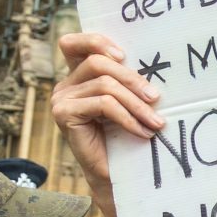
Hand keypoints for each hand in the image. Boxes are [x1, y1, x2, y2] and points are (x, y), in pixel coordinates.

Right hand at [51, 32, 163, 185]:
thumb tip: (152, 62)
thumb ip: (127, 79)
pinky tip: (143, 132)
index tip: (125, 55)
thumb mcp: (129, 101)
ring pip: (105, 85)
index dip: (97, 41)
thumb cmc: (127, 135)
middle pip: (98, 62)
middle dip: (133, 79)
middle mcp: (66, 84)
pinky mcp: (63, 114)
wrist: (116, 174)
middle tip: (156, 98)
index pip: (74, 43)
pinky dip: (128, 118)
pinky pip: (103, 104)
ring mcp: (61, 99)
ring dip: (137, 105)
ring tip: (156, 122)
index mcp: (79, 76)